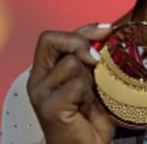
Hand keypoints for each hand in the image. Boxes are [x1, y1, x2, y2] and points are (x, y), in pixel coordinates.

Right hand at [26, 23, 115, 143]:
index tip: (107, 31)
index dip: (83, 30)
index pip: (54, 37)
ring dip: (89, 78)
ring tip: (89, 97)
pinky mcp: (50, 108)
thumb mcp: (92, 78)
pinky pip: (77, 85)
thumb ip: (91, 56)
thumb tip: (108, 31)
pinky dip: (88, 94)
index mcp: (46, 70)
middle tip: (97, 62)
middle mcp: (38, 79)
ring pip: (71, 63)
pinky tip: (86, 107)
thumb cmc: (90, 116)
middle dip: (80, 44)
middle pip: (52, 40)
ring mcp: (41, 94)